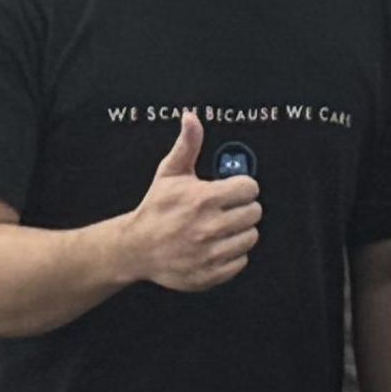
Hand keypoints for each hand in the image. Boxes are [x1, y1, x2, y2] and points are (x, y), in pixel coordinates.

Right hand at [116, 112, 262, 290]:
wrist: (135, 248)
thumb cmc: (156, 208)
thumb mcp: (170, 173)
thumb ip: (187, 144)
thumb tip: (191, 117)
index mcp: (204, 199)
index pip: (250, 188)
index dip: (240, 188)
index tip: (228, 191)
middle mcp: (209, 227)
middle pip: (255, 213)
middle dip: (241, 209)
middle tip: (223, 211)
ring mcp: (210, 253)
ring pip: (251, 237)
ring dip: (239, 232)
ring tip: (219, 229)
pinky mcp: (210, 274)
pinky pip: (241, 262)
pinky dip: (232, 255)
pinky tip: (215, 247)